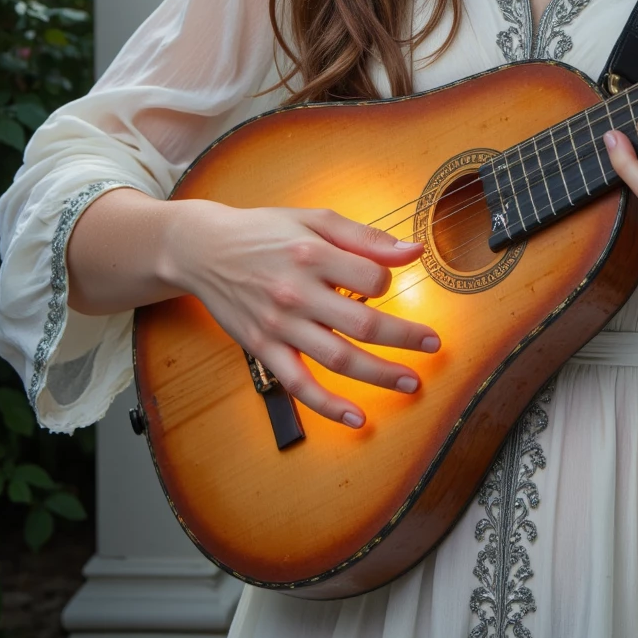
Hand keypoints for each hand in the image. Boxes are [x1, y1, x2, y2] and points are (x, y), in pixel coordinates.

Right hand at [163, 201, 438, 427]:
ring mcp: (280, 325)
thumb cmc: (264, 231)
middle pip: (363, 324)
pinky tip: (357, 418)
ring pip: (338, 359)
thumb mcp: (314, 219)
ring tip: (411, 383)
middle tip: (433, 346)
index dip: (388, 284)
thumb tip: (414, 250)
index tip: (387, 285)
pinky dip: (328, 406)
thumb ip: (365, 237)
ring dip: (379, 375)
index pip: (371, 279)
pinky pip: (299, 384)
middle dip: (405, 339)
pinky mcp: (263, 348)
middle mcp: (297, 292)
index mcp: (313, 254)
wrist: (204, 250)